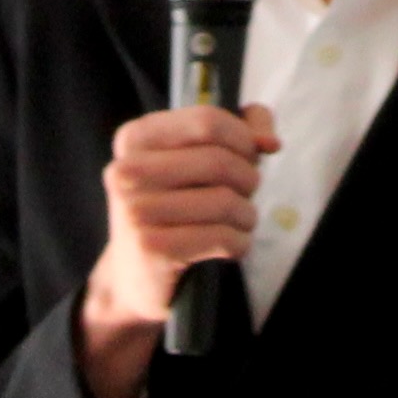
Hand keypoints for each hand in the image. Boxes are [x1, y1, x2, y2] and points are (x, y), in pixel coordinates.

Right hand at [77, 100, 277, 397]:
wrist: (134, 276)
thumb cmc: (175, 206)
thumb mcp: (197, 157)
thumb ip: (241, 130)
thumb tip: (270, 141)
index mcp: (135, 139)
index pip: (207, 121)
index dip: (243, 138)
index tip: (249, 156)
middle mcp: (127, 172)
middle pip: (219, 161)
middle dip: (248, 178)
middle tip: (245, 193)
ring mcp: (136, 212)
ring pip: (225, 200)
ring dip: (247, 214)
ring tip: (240, 221)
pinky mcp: (154, 249)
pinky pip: (223, 237)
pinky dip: (240, 242)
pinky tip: (230, 246)